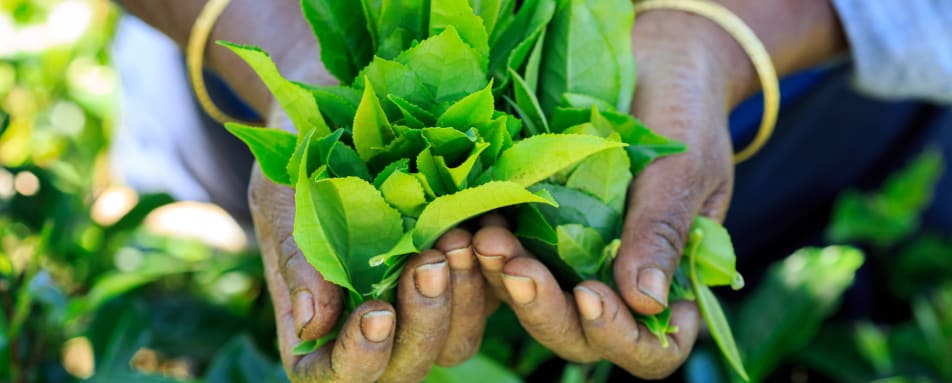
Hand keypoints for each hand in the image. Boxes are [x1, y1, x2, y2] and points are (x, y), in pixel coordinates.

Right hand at [251, 106, 493, 381]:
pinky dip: (495, 267)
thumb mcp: (283, 200)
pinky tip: (488, 226)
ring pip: (458, 339)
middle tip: (429, 263)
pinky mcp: (468, 270)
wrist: (341, 106)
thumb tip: (314, 324)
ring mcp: (425, 299)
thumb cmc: (298, 157)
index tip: (376, 313)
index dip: (360, 359)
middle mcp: (376, 322)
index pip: (337, 374)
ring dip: (465, 297)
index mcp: (322, 322)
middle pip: (409, 366)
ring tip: (456, 238)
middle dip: (424, 323)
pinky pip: (494, 292)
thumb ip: (298, 260)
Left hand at [473, 11, 746, 378]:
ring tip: (486, 240)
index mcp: (673, 284)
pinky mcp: (537, 234)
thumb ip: (662, 233)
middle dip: (546, 311)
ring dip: (509, 283)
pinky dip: (491, 252)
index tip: (591, 294)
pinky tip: (474, 225)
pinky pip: (511, 260)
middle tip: (517, 269)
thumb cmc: (686, 115)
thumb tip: (646, 301)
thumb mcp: (684, 171)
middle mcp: (619, 285)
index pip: (652, 347)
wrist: (654, 64)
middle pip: (582, 337)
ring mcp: (575, 263)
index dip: (620, 336)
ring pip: (538, 304)